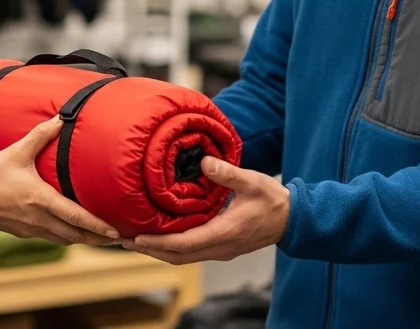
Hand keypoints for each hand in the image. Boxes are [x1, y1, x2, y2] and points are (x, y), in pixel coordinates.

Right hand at [0, 116, 119, 246]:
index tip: (115, 231)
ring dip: (83, 240)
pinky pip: (50, 238)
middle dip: (97, 238)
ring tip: (100, 237)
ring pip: (64, 239)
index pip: (76, 217)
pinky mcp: (22, 232)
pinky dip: (65, 237)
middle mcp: (39, 219)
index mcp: (41, 200)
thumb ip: (40, 135)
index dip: (98, 226)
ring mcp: (31, 229)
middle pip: (75, 235)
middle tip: (116, 238)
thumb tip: (60, 117)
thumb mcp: (16, 152)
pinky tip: (70, 231)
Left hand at [122, 157, 288, 263]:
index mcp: (225, 233)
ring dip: (160, 251)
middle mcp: (220, 247)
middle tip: (126, 240)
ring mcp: (222, 251)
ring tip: (137, 240)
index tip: (137, 236)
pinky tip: (162, 238)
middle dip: (151, 250)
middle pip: (178, 257)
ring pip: (184, 257)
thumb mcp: (252, 181)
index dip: (158, 242)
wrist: (293, 220)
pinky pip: (192, 253)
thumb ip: (227, 173)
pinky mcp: (223, 248)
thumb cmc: (274, 200)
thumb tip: (204, 162)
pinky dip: (173, 248)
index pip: (184, 244)